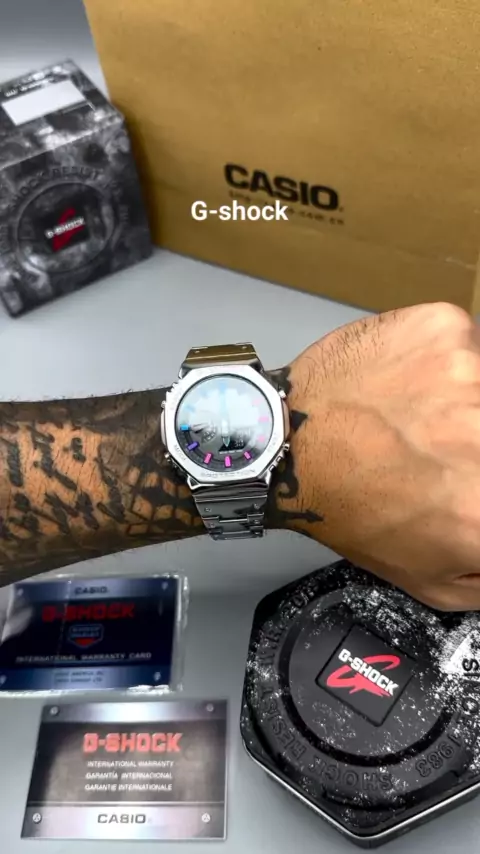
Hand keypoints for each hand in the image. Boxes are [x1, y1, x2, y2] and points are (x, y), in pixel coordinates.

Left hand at [283, 302, 479, 610]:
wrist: (289, 447)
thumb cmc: (353, 511)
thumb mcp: (436, 581)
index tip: (472, 473)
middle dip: (475, 442)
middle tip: (449, 446)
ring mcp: (472, 372)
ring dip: (468, 402)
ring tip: (428, 418)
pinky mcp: (447, 330)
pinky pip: (472, 344)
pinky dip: (452, 362)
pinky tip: (415, 385)